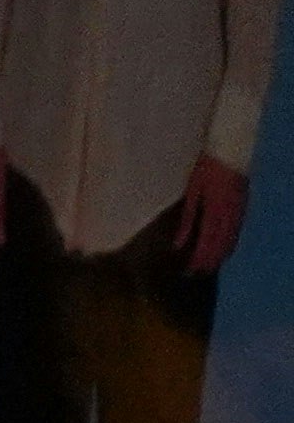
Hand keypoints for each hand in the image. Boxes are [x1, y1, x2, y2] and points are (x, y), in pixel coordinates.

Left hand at [187, 157, 248, 275]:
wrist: (232, 148)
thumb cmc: (208, 167)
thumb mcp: (193, 192)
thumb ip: (187, 220)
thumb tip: (178, 245)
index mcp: (215, 210)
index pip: (207, 243)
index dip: (199, 259)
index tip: (189, 271)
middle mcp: (230, 213)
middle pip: (220, 245)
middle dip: (209, 261)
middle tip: (197, 274)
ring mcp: (240, 209)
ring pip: (231, 239)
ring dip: (220, 255)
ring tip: (209, 267)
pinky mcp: (244, 204)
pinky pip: (238, 229)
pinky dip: (231, 242)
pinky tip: (224, 249)